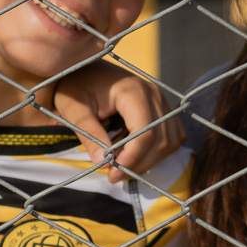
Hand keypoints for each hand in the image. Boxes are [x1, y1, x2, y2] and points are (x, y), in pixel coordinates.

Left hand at [46, 60, 185, 182]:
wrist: (82, 70)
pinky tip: (136, 154)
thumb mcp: (74, 110)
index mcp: (132, 90)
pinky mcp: (162, 106)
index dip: (132, 159)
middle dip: (139, 164)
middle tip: (114, 176)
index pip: (145, 133)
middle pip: (160, 140)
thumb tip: (102, 163)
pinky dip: (159, 150)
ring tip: (123, 167)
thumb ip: (89, 134)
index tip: (112, 174)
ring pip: (170, 141)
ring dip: (149, 160)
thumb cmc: (74, 87)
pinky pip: (173, 135)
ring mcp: (160, 99)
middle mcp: (152, 92)